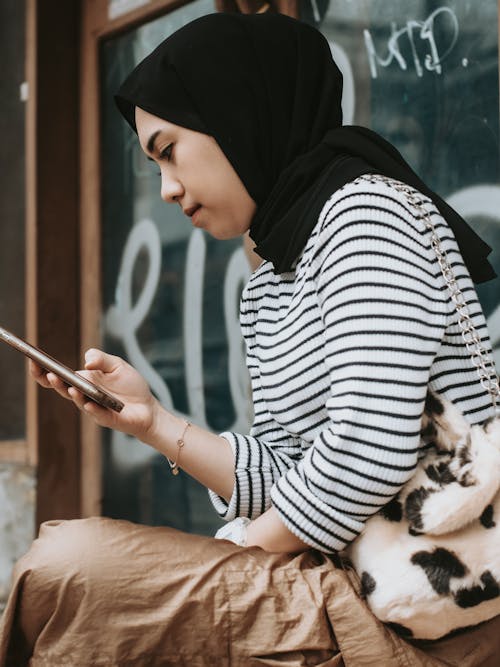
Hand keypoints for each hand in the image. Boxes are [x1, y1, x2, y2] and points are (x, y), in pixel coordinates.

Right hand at [29, 349, 159, 440]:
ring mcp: (93, 407)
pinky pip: (96, 413)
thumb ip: (102, 359)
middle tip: (47, 373)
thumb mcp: (117, 365)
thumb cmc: (131, 386)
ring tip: (65, 383)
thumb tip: (87, 360)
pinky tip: (89, 401)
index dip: (43, 369)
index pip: (58, 376)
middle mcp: (84, 395)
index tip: (32, 359)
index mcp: (83, 380)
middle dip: (51, 381)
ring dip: (70, 393)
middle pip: (62, 389)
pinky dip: (91, 407)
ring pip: (77, 401)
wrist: (148, 408)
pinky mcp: (106, 418)